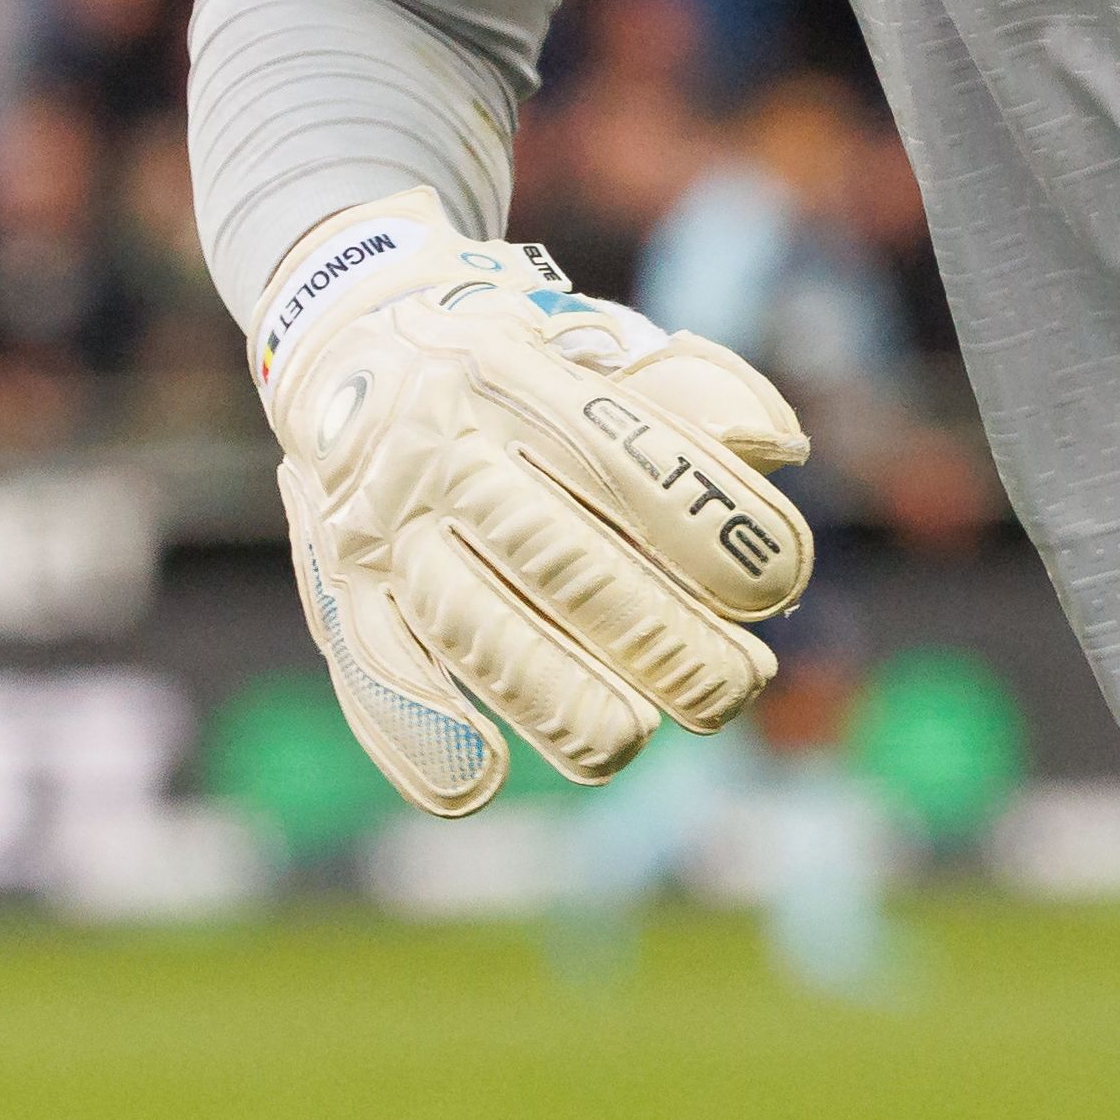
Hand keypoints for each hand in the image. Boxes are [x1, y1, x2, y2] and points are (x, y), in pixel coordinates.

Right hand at [251, 192, 817, 815]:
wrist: (351, 336)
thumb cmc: (521, 357)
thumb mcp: (600, 341)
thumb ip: (695, 390)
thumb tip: (774, 448)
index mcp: (519, 377)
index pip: (628, 457)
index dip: (707, 528)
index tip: (779, 586)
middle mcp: (443, 446)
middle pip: (554, 555)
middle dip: (652, 635)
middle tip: (732, 690)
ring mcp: (382, 519)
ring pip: (463, 619)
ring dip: (547, 692)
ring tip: (625, 743)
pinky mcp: (340, 580)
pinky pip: (369, 664)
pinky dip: (419, 732)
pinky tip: (478, 783)